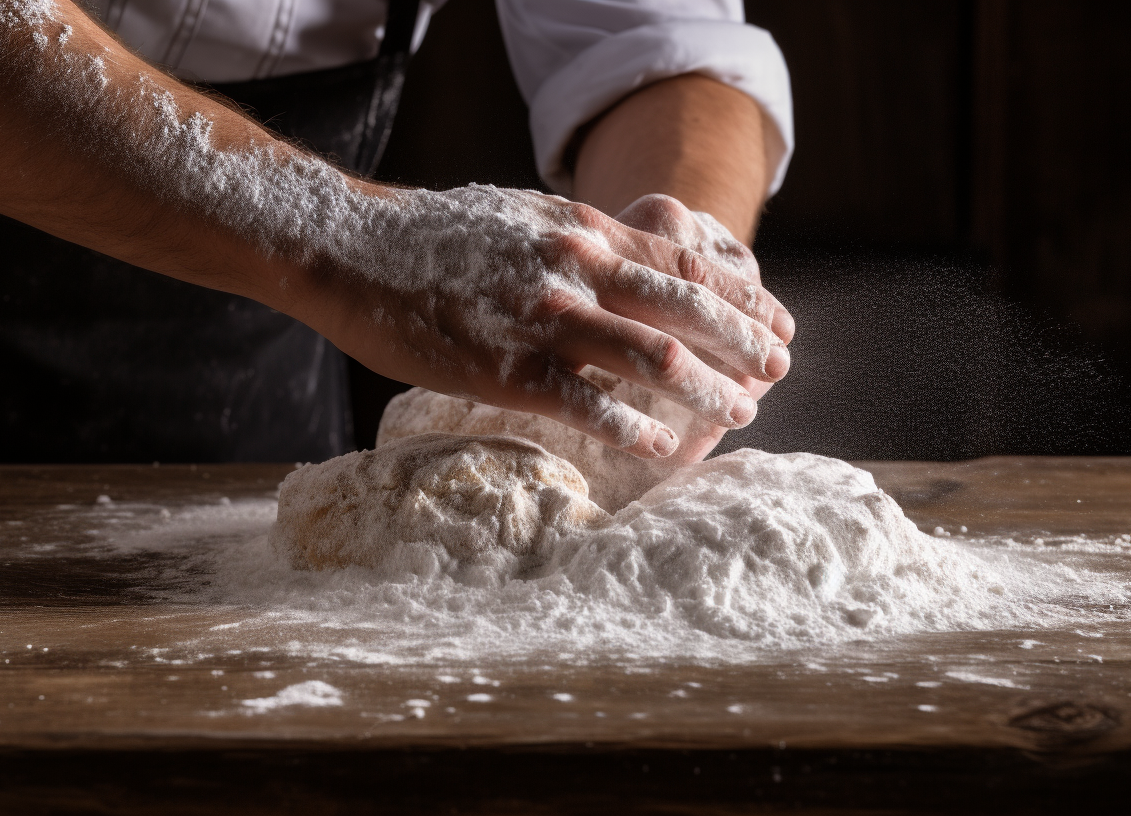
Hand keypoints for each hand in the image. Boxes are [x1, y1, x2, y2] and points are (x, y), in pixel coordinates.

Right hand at [306, 182, 793, 459]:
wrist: (351, 250)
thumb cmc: (430, 235)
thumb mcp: (518, 212)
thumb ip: (575, 236)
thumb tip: (619, 259)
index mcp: (582, 228)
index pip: (688, 262)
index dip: (743, 297)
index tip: (776, 322)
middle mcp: (578, 268)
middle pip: (689, 310)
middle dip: (745, 345)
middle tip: (778, 373)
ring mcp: (547, 319)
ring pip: (656, 358)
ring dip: (709, 390)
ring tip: (741, 412)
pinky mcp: (510, 370)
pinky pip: (593, 407)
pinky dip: (639, 429)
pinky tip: (665, 447)